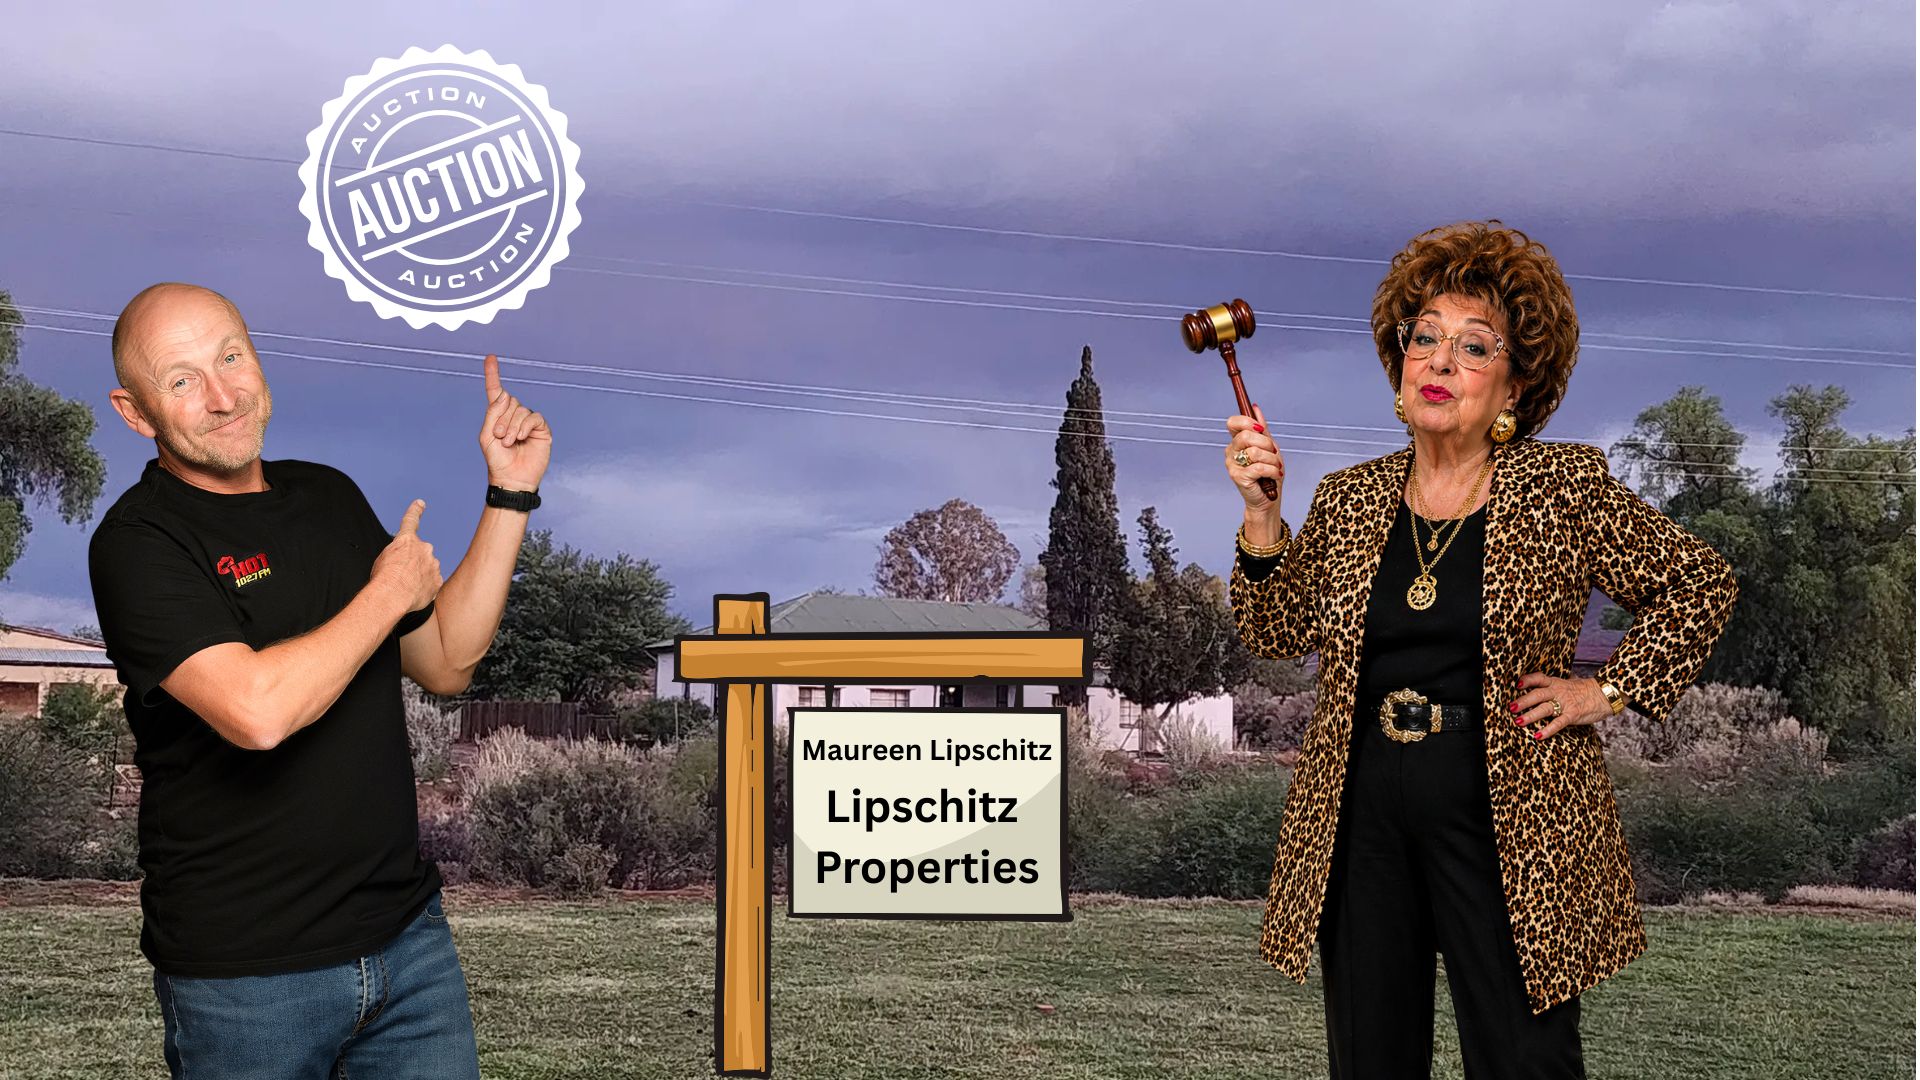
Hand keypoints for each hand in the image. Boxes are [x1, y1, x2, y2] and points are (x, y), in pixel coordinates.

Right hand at [371, 499, 442, 613]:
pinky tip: (414, 594)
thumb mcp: (383, 559)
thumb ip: (396, 554)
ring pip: (428, 569)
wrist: (393, 595)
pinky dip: (424, 588)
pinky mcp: (438, 581)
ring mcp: (433, 564)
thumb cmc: (383, 578)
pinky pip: (432, 584)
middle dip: (413, 563)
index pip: (410, 521)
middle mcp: (424, 549)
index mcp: (406, 540)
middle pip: (420, 554)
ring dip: (419, 577)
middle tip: (402, 576)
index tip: (421, 503)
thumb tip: (401, 562)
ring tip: (406, 588)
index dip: (415, 511)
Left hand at [479, 354, 550, 491]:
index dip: (493, 374)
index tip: (490, 357)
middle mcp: (514, 416)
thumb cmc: (497, 460)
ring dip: (512, 427)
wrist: (512, 479)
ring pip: (521, 410)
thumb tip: (506, 396)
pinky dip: (525, 427)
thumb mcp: (487, 436)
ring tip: (509, 442)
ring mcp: (528, 422)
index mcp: (499, 416)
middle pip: (509, 401)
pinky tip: (521, 438)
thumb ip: (493, 413)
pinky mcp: (541, 429)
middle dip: (502, 419)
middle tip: (500, 437)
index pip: (496, 392)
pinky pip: (533, 418)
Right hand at [1225, 403, 1284, 515]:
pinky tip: (1275, 475)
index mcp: (1237, 441)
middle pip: (1246, 436)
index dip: (1247, 422)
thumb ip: (1262, 429)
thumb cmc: (1268, 472)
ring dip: (1272, 459)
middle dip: (1266, 443)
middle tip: (1273, 452)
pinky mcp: (1238, 477)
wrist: (1269, 498)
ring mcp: (1232, 464)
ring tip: (1276, 467)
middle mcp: (1231, 451)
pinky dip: (1272, 470)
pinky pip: (1258, 467)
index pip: (1233, 422)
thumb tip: (1255, 407)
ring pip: (1255, 452)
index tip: (1260, 429)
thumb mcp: (1269, 447)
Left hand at [1508, 673, 1611, 740]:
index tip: (1516, 685)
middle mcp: (1558, 691)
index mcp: (1555, 683)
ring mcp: (1565, 703)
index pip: (1538, 678)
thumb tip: (1535, 690)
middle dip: (1523, 701)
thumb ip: (1552, 687)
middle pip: (1537, 694)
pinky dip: (1548, 730)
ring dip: (1530, 716)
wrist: (1605, 694)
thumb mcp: (1566, 684)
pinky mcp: (1573, 715)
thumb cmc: (1583, 691)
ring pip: (1545, 708)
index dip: (1527, 680)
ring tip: (1518, 722)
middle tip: (1510, 708)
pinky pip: (1558, 723)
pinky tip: (1538, 736)